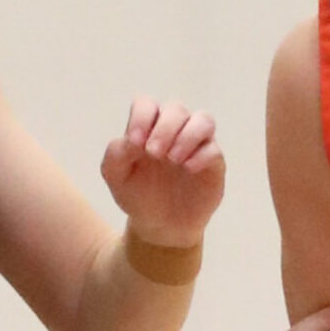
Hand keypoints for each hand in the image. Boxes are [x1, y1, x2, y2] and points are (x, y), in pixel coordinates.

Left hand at [101, 97, 225, 247]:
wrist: (160, 226)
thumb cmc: (137, 194)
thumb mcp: (115, 176)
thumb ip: (116, 153)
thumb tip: (133, 139)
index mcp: (149, 127)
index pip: (147, 104)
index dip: (141, 117)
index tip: (135, 143)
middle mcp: (175, 130)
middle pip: (176, 109)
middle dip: (164, 128)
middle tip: (154, 154)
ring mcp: (197, 144)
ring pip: (203, 120)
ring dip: (188, 135)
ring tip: (173, 159)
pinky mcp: (213, 163)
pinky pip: (214, 149)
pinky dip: (201, 156)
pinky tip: (188, 170)